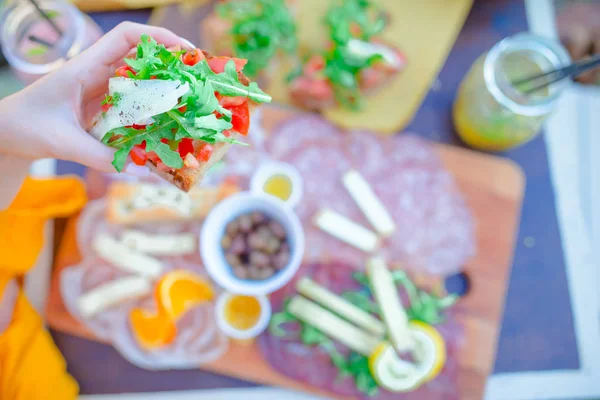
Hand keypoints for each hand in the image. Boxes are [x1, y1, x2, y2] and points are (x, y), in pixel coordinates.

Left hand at [0, 22, 193, 172]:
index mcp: (85, 68)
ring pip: (141, 82)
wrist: (6, 135)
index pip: (126, 37)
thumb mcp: (61, 142)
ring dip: (166, 90)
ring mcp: (102, 93)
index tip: (185, 52)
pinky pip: (134, 106)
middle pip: (142, 58)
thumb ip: (98, 155)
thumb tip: (136, 169)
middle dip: (172, 65)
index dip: (158, 38)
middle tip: (199, 81)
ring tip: (191, 104)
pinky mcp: (104, 110)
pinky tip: (166, 127)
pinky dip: (153, 114)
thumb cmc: (25, 127)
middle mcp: (97, 75)